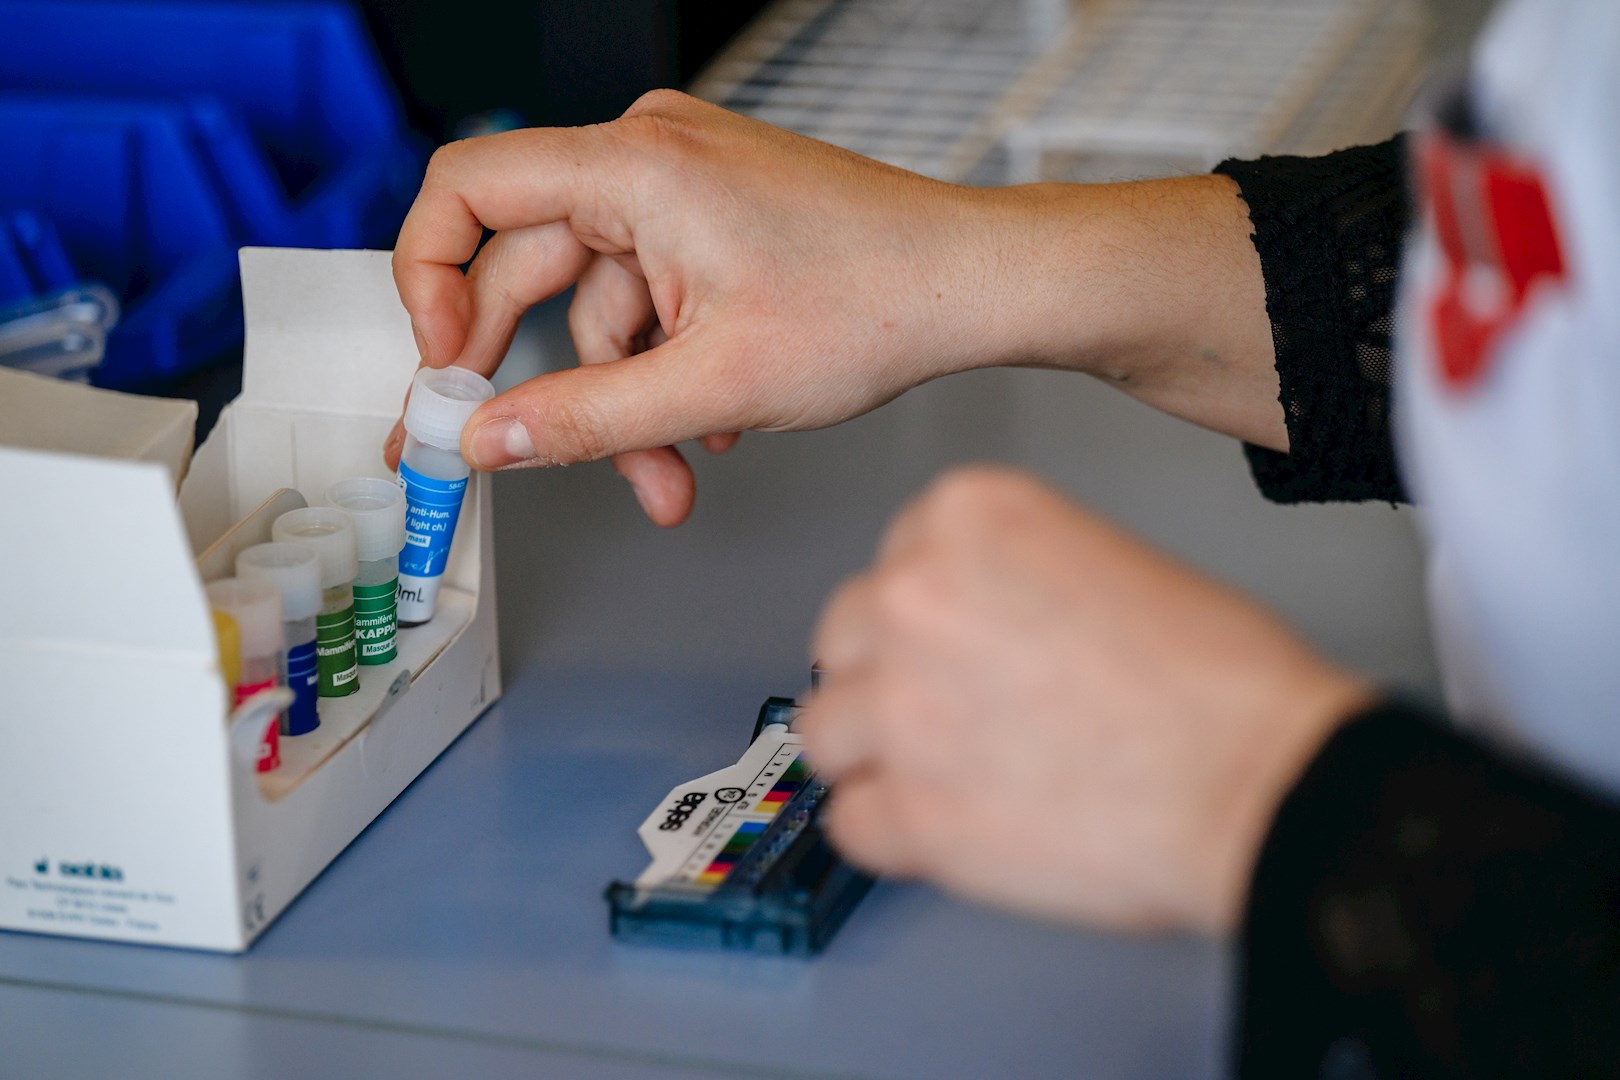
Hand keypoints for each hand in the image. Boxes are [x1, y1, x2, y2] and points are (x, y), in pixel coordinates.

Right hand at [389, 91, 1019, 524]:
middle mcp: (649, 156)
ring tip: (678, 469)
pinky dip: (667, 365)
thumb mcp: (712, 384)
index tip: (442, 365)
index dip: (427, 280)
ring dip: (627, 397)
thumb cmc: (878, 301)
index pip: (466, 190)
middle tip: (524, 451)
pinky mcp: (713, 217)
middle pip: (533, 268)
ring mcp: (684, 184)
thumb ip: (582, 420)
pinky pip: (651, 297)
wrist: (976, 284)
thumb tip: (489, 439)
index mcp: (635, 165)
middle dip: (549, 382)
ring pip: (602, 304)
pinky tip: (716, 420)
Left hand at [803, 466, 1369, 934]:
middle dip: (887, 680)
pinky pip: (851, 823)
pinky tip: (955, 830)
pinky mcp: (906, 809)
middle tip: (954, 717)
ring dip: (878, 760)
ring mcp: (899, 705)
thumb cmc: (1219, 684)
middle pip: (845, 640)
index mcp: (967, 516)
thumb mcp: (1106, 562)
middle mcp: (914, 596)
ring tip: (954, 778)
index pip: (893, 562)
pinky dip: (896, 836)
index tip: (960, 648)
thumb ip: (1007, 583)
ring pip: (826, 733)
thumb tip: (963, 634)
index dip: (927, 619)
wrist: (1259, 782)